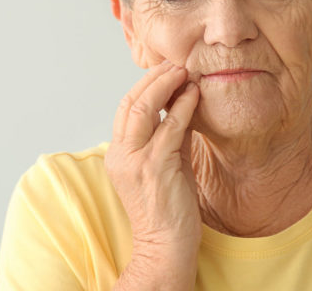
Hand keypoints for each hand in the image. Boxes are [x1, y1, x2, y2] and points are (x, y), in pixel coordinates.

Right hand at [105, 61, 201, 289]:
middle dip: (153, 79)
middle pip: (130, 103)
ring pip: (144, 109)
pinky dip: (182, 107)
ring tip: (183, 70)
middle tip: (174, 63)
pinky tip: (193, 94)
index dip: (144, 86)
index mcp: (118, 154)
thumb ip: (171, 136)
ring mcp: (136, 161)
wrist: (165, 247)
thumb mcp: (166, 166)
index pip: (126, 109)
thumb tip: (183, 106)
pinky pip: (169, 128)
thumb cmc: (167, 211)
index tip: (164, 71)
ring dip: (165, 85)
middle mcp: (121, 154)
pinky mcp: (156, 168)